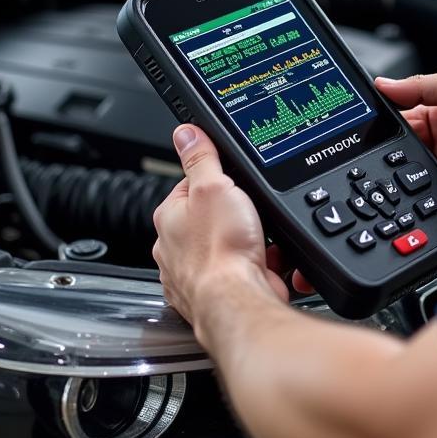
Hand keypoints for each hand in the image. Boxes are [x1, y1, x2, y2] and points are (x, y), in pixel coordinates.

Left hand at [152, 126, 289, 329]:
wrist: (239, 303)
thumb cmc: (222, 251)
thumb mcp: (214, 186)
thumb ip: (201, 158)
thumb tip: (186, 133)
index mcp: (169, 218)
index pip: (191, 187)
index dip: (218, 182)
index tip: (235, 184)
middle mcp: (174, 249)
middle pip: (213, 219)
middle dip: (238, 217)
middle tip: (255, 217)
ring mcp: (194, 276)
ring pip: (230, 248)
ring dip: (250, 244)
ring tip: (262, 243)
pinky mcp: (217, 297)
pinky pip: (243, 274)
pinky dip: (258, 269)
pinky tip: (267, 266)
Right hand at [377, 68, 436, 211]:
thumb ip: (423, 85)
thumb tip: (385, 84)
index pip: (404, 116)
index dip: (386, 122)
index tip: (367, 126)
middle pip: (404, 150)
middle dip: (391, 152)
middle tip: (382, 152)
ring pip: (413, 178)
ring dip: (405, 176)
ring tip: (400, 172)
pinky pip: (434, 201)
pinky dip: (424, 200)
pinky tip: (419, 193)